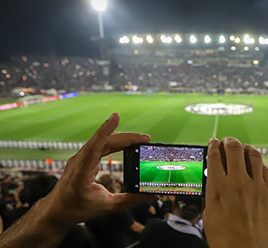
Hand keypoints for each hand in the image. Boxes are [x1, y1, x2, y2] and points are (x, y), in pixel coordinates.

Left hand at [0, 113, 156, 246]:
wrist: (57, 210)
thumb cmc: (77, 208)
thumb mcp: (106, 206)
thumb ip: (130, 200)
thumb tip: (151, 196)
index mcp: (81, 172)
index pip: (95, 145)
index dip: (106, 129)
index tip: (116, 116)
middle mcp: (79, 160)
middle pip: (104, 141)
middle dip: (126, 137)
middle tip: (145, 138)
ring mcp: (80, 158)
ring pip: (102, 142)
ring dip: (121, 138)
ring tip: (140, 139)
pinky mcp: (83, 158)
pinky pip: (99, 145)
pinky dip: (113, 142)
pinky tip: (125, 143)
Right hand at [203, 137, 267, 247]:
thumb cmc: (227, 242)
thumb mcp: (209, 216)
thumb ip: (211, 193)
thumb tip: (213, 179)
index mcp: (218, 188)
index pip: (214, 156)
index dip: (213, 145)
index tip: (213, 142)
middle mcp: (238, 183)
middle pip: (234, 148)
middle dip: (229, 141)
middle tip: (227, 141)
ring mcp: (256, 186)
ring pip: (253, 154)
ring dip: (246, 148)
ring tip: (242, 148)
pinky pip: (265, 169)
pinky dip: (258, 163)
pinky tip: (255, 165)